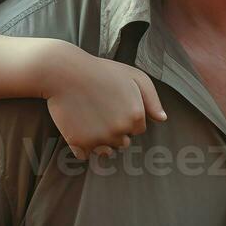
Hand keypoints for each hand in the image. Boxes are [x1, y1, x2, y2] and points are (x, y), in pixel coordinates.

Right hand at [44, 50, 166, 159]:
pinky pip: (84, 155)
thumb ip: (152, 99)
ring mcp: (99, 139)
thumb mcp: (134, 76)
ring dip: (99, 140)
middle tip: (99, 109)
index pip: (137, 129)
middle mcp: (120, 131)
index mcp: (136, 116)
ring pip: (105, 151)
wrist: (63, 71)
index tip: (112, 103)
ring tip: (88, 118)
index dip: (125, 116)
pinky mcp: (79, 144)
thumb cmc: (100, 71)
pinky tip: (76, 126)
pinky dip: (81, 145)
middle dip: (114, 130)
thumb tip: (162, 119)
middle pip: (123, 142)